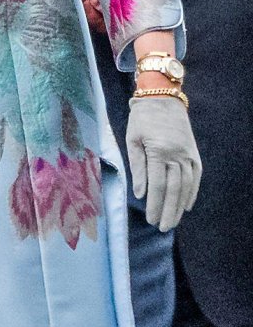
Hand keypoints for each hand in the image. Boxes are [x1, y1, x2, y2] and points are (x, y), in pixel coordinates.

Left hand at [126, 94, 201, 232]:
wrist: (163, 98)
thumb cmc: (142, 119)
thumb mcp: (132, 140)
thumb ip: (137, 167)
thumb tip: (140, 193)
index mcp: (158, 152)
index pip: (157, 186)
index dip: (155, 205)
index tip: (151, 220)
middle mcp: (176, 155)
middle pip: (173, 189)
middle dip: (168, 211)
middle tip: (164, 228)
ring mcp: (188, 154)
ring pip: (186, 186)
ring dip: (179, 206)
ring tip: (173, 222)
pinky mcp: (193, 153)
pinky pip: (196, 176)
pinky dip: (192, 192)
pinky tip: (186, 205)